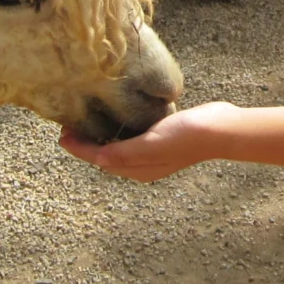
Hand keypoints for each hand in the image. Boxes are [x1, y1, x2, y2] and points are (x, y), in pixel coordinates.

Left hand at [58, 101, 232, 181]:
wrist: (220, 128)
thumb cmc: (185, 136)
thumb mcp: (150, 146)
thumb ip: (123, 154)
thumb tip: (97, 159)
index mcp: (137, 169)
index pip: (99, 159)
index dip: (79, 148)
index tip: (62, 133)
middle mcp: (142, 163)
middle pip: (106, 153)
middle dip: (86, 141)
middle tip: (69, 123)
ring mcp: (153, 150)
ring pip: (118, 143)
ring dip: (101, 133)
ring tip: (86, 117)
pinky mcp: (162, 136)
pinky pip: (132, 133)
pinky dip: (119, 126)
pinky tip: (116, 113)